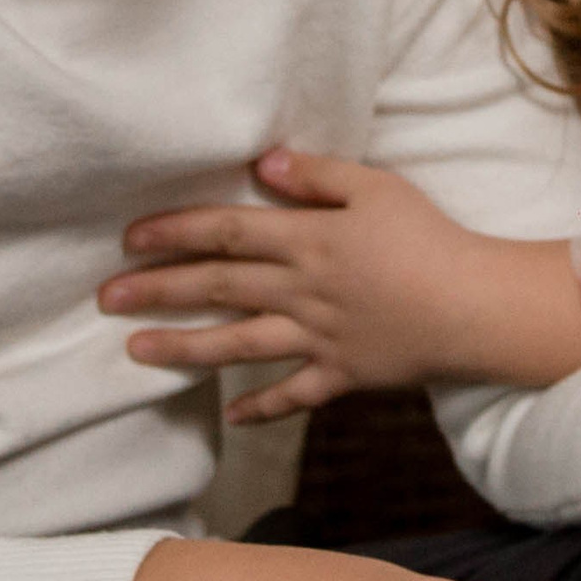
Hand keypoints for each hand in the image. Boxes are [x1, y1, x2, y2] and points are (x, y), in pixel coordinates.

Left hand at [101, 149, 580, 413]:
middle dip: (159, 291)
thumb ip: (317, 176)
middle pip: (219, 287)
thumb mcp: (378, 188)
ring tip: (136, 351)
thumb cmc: (432, 240)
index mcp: (308, 241)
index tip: (130, 239)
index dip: (175, 233)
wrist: (475, 307)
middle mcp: (302, 292)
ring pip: (239, 344)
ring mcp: (318, 338)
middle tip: (106, 297)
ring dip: (184, 347)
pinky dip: (261, 407)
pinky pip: (294, 395)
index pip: (227, 232)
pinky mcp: (342, 375)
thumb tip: (260, 164)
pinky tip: (228, 416)